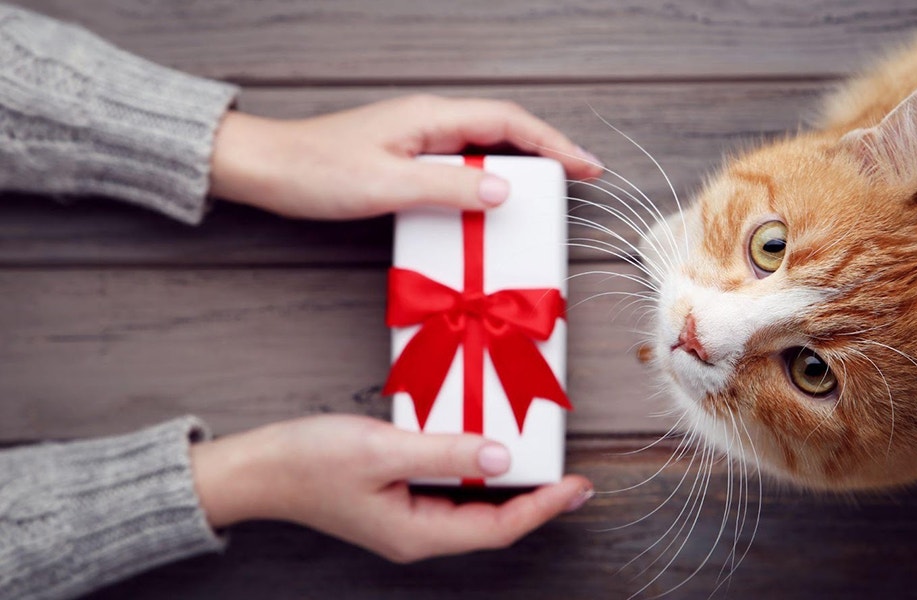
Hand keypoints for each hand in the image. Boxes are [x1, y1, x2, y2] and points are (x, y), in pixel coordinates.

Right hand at [189, 415, 593, 562]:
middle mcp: (416, 535)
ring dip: (508, 489)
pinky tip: (486, 453)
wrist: (257, 469)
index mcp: (416, 534)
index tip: (576, 487)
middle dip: (536, 503)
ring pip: (472, 510)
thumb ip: (445, 452)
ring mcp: (405, 521)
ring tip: (540, 465)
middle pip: (491, 524)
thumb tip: (501, 457)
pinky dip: (476, 475)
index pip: (498, 528)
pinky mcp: (396, 502)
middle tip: (573, 479)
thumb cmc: (308, 461)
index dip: (543, 508)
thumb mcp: (382, 448)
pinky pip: (449, 494)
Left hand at [208, 95, 602, 219]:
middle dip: (547, 151)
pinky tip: (492, 198)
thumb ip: (449, 186)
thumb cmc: (316, 171)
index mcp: (429, 117)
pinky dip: (487, 176)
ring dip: (520, 164)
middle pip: (503, 129)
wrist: (267, 168)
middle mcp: (428, 121)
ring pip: (483, 145)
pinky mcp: (405, 156)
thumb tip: (503, 190)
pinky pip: (460, 162)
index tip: (585, 165)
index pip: (507, 122)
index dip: (552, 143)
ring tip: (548, 190)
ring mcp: (416, 137)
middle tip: (580, 176)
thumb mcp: (387, 184)